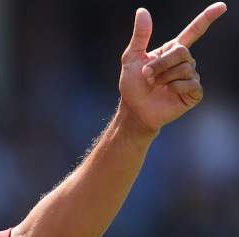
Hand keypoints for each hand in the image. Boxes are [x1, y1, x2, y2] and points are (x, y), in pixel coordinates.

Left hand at [118, 3, 226, 134]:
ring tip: (155, 85)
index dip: (206, 19)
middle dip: (161, 63)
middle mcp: (185, 62)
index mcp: (172, 51)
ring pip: (184, 68)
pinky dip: (175, 86)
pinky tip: (168, 92)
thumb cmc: (132, 85)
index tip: (221, 6)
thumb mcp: (132, 57)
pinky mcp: (194, 92)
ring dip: (164, 77)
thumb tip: (142, 11)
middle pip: (182, 52)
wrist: (134, 109)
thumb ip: (140, 35)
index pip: (194, 32)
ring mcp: (191, 77)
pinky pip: (191, 83)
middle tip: (147, 74)